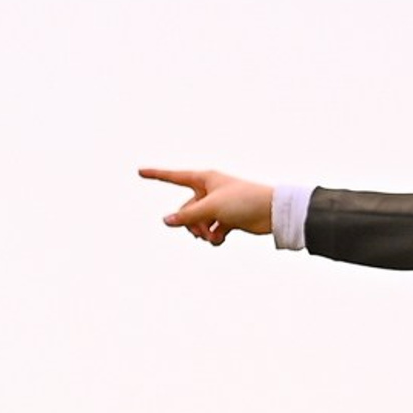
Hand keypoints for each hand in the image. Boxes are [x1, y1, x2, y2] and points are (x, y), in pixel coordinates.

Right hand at [140, 167, 272, 243]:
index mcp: (204, 179)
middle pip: (186, 209)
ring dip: (202, 232)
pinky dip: (214, 237)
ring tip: (213, 236)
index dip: (156, 175)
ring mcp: (219, 205)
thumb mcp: (211, 207)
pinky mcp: (229, 219)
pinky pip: (212, 230)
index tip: (139, 171)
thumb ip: (187, 215)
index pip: (174, 177)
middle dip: (191, 223)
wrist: (273, 212)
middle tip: (202, 230)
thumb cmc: (243, 201)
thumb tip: (166, 220)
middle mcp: (210, 191)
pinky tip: (220, 240)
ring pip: (198, 222)